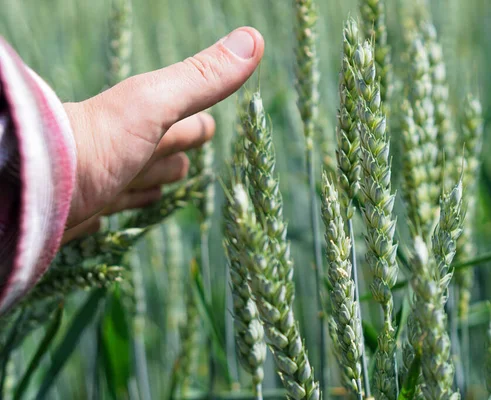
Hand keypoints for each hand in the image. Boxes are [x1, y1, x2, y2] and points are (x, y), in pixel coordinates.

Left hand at [61, 27, 263, 240]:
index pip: (182, 124)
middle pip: (158, 151)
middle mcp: (122, 151)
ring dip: (150, 181)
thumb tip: (255, 37)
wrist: (29, 192)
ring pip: (134, 182)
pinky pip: (105, 212)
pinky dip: (117, 209)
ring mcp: (101, 184)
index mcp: (142, 126)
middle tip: (191, 155)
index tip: (210, 125)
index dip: (198, 126)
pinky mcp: (82, 215)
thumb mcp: (155, 103)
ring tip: (163, 186)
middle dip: (176, 151)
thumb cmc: (98, 143)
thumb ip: (201, 78)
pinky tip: (111, 215)